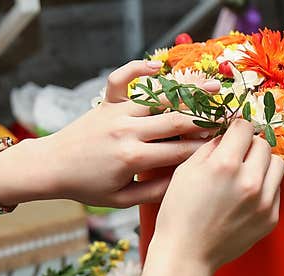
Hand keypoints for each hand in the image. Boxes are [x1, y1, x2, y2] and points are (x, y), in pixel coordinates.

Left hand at [0, 60, 220, 207]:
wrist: (50, 167)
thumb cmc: (87, 188)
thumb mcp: (121, 200)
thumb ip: (154, 192)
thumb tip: (184, 184)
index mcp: (133, 158)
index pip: (179, 151)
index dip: (206, 149)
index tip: (228, 146)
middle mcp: (127, 130)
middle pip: (176, 120)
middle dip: (208, 118)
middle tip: (233, 116)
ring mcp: (116, 112)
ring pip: (159, 97)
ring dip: (189, 91)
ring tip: (215, 88)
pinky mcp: (106, 103)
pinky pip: (124, 79)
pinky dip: (140, 69)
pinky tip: (160, 68)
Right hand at [149, 119, 283, 274]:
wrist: (187, 254)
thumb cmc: (180, 213)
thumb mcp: (186, 171)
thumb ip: (211, 147)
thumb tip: (227, 135)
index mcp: (225, 164)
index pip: (245, 127)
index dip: (236, 129)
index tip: (233, 135)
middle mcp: (249, 181)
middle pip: (263, 144)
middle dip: (250, 146)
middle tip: (237, 157)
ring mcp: (264, 202)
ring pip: (277, 165)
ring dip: (263, 164)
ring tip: (246, 175)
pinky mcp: (270, 218)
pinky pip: (277, 190)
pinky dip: (265, 188)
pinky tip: (246, 197)